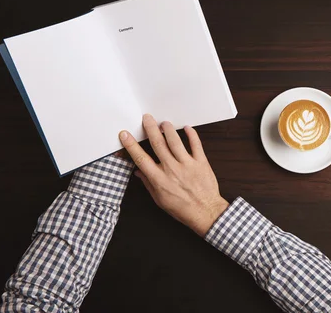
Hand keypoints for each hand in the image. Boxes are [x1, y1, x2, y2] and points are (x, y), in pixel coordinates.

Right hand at [118, 114, 228, 236]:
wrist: (205, 212)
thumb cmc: (182, 208)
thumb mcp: (160, 200)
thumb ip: (148, 183)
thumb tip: (138, 172)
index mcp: (159, 179)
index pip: (141, 158)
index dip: (131, 145)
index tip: (125, 134)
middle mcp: (172, 169)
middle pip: (158, 144)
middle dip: (150, 129)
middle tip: (146, 118)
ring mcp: (187, 164)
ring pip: (175, 141)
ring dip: (168, 129)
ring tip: (163, 123)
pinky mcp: (201, 162)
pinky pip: (196, 144)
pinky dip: (192, 134)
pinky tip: (187, 128)